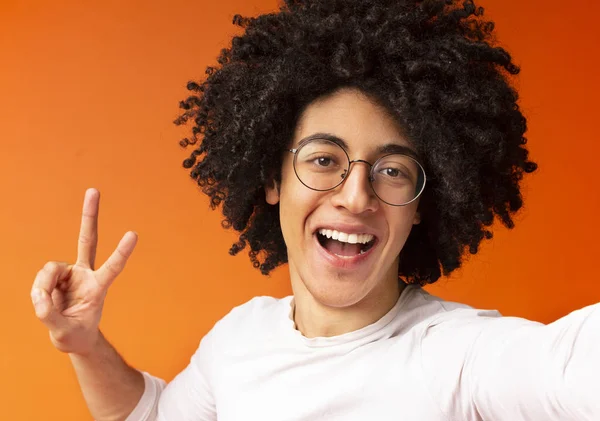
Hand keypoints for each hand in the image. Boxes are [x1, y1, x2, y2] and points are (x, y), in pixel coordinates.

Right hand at [31, 188, 137, 355]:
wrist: (71, 335)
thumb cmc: (75, 335)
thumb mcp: (64, 333)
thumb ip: (50, 315)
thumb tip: (39, 295)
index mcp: (99, 288)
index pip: (112, 267)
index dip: (121, 252)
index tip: (133, 234)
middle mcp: (86, 274)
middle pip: (87, 239)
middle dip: (89, 215)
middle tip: (93, 190)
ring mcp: (71, 273)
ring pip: (50, 269)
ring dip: (44, 287)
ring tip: (48, 307)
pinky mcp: (57, 276)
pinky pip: (42, 277)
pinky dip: (39, 291)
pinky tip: (45, 300)